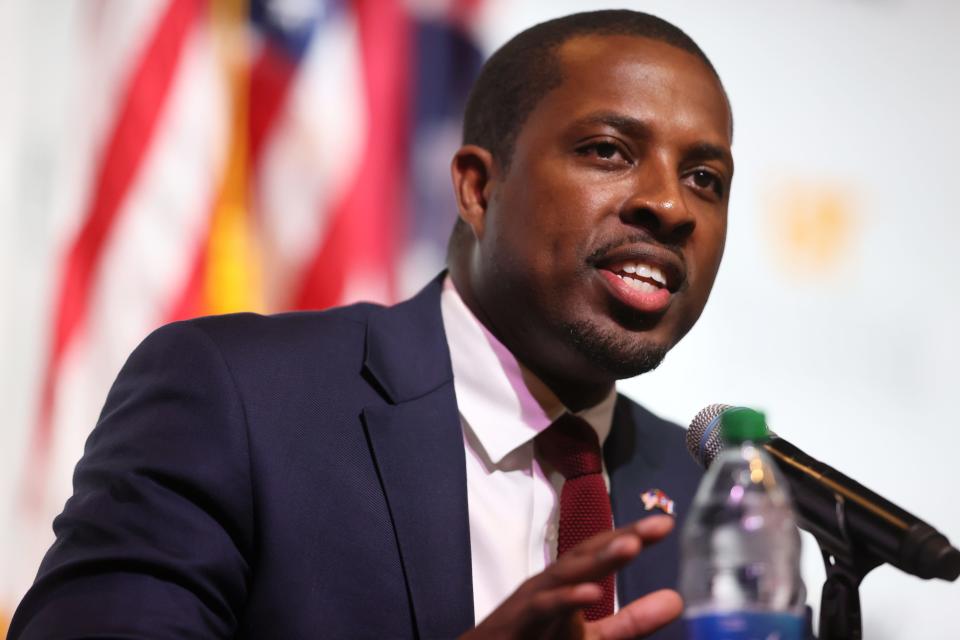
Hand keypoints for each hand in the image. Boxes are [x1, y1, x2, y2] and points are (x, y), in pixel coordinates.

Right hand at [461, 515, 682, 639]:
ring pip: (568, 571)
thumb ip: (633, 621)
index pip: (604, 552)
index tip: (666, 523)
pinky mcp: (520, 621)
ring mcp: (535, 599)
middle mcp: (552, 582)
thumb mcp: (593, 637)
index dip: (633, 535)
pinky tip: (590, 592)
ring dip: (599, 558)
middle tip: (658, 523)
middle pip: (588, 552)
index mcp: (570, 581)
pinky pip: (545, 606)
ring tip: (631, 545)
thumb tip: (677, 600)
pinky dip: (566, 598)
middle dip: (622, 536)